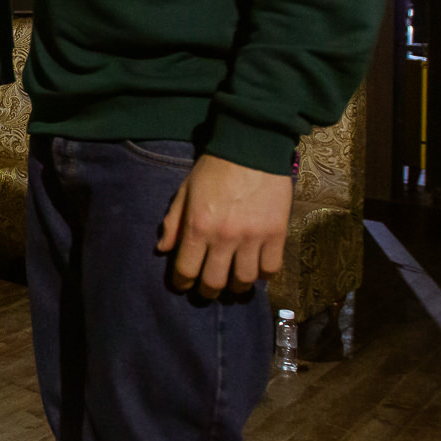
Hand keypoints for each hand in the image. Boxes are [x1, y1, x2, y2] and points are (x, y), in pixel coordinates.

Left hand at [156, 153, 292, 297]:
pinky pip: (271, 269)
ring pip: (244, 280)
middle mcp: (224, 237)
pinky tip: (256, 268)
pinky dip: (262, 275)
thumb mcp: (185, 191)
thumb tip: (163, 249)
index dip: (182, 283)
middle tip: (208, 290)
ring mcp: (253, 238)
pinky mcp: (276, 234)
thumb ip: (173, 222)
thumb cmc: (214, 169)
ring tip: (233, 283)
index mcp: (198, 227)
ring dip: (236, 287)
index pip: (186, 270)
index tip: (183, 285)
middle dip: (208, 292)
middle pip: (215, 282)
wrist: (251, 148)